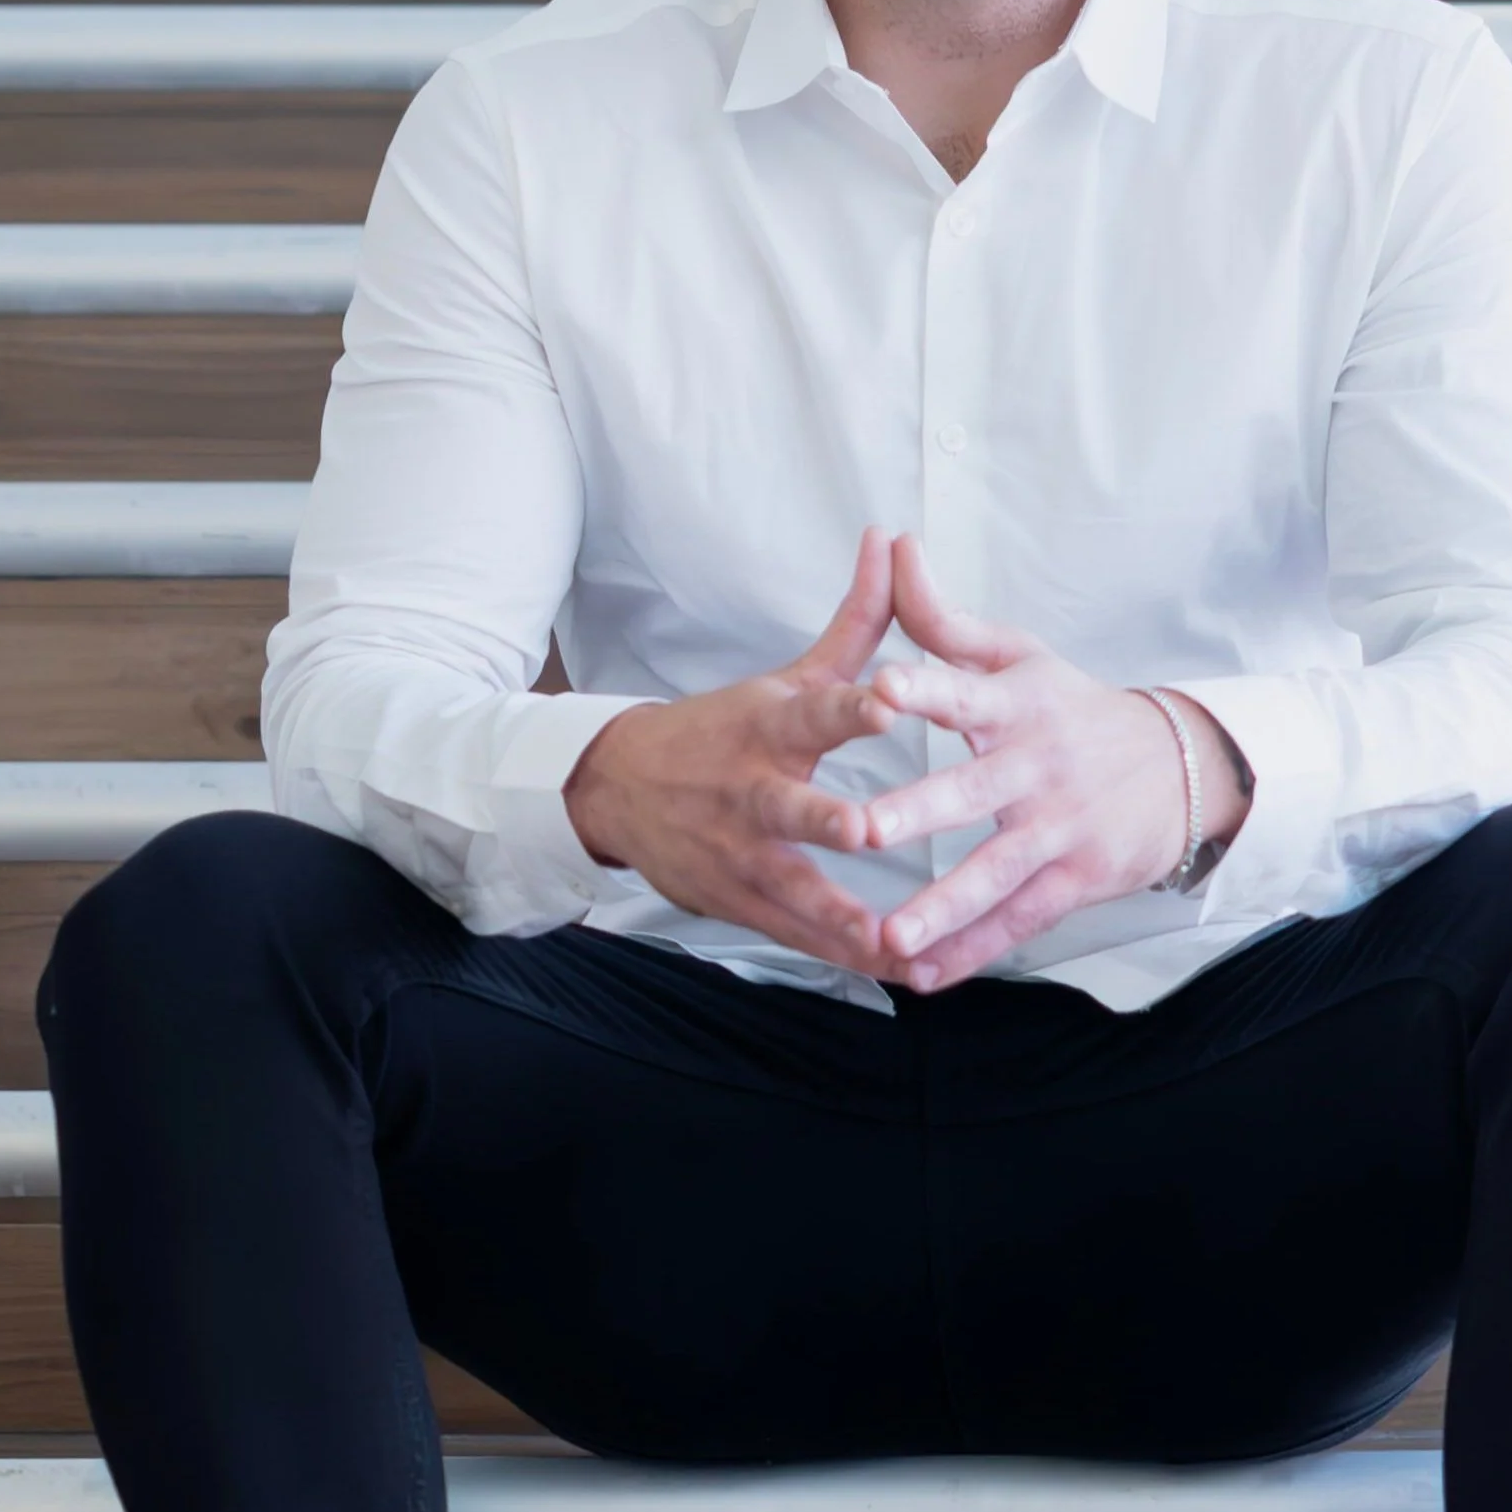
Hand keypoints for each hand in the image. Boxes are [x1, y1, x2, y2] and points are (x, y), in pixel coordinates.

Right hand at [564, 525, 913, 980]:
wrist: (615, 790)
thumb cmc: (723, 730)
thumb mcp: (786, 676)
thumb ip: (856, 622)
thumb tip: (893, 540)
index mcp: (768, 728)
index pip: (813, 710)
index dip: (849, 706)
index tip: (889, 701)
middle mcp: (750, 793)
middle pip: (789, 809)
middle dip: (825, 822)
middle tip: (867, 831)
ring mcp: (740, 855)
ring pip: (793, 889)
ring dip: (840, 918)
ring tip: (894, 943)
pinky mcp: (737, 902)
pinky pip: (797, 936)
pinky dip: (841, 956)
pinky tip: (896, 971)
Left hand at [846, 532, 1251, 993]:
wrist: (1180, 766)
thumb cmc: (1074, 707)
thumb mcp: (1017, 655)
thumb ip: (943, 618)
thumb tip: (894, 547)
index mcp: (1014, 707)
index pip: (963, 691)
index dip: (924, 688)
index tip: (880, 686)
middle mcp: (1035, 769)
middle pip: (970, 795)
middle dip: (917, 815)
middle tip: (862, 830)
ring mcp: (1058, 831)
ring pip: (993, 874)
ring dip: (942, 910)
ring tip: (889, 939)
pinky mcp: (1075, 880)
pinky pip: (1016, 923)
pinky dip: (971, 953)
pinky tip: (923, 978)